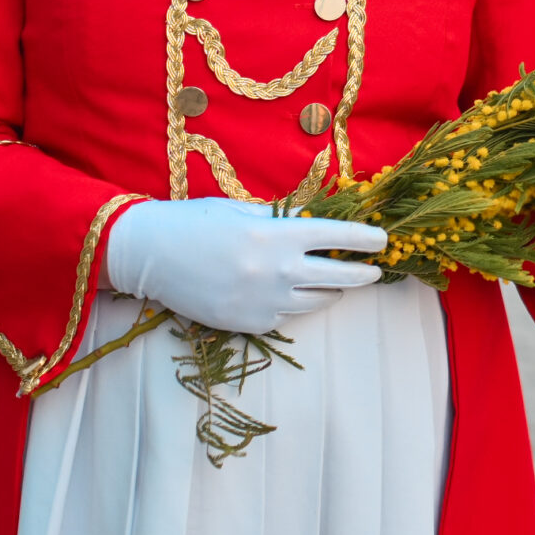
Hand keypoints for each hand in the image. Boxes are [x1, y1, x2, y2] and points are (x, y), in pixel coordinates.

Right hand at [102, 197, 386, 334]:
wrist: (151, 256)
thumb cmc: (196, 223)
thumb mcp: (244, 210)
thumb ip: (285, 220)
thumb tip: (320, 224)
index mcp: (276, 235)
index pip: (337, 238)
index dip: (366, 240)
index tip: (383, 241)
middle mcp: (276, 271)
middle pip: (339, 277)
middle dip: (362, 273)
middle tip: (373, 270)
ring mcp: (264, 302)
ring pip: (318, 301)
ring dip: (331, 290)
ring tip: (334, 282)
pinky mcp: (251, 324)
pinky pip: (288, 315)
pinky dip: (295, 304)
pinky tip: (290, 292)